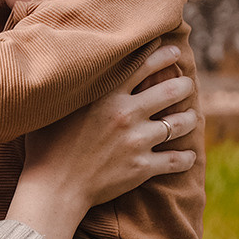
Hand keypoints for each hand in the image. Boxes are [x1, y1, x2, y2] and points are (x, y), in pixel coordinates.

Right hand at [6, 42, 199, 238]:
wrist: (54, 188)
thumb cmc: (46, 147)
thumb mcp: (57, 106)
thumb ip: (73, 85)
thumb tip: (73, 65)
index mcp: (107, 94)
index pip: (143, 64)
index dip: (162, 54)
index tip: (172, 50)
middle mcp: (127, 113)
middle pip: (170, 91)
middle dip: (183, 85)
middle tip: (187, 83)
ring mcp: (137, 141)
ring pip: (179, 124)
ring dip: (189, 119)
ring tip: (192, 117)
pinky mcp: (142, 167)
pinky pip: (175, 160)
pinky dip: (186, 158)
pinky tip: (190, 156)